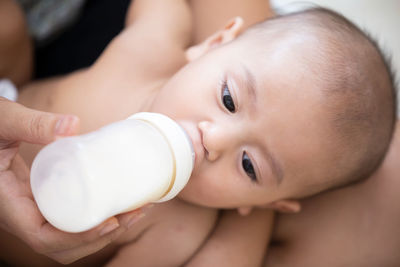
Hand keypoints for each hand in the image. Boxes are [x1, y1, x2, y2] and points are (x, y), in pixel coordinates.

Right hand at [0, 97, 144, 263]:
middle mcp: (22, 214)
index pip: (44, 238)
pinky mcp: (43, 200)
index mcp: (9, 204)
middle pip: (64, 245)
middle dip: (102, 237)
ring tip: (136, 211)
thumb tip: (73, 125)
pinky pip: (69, 220)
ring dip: (104, 232)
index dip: (80, 238)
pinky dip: (95, 218)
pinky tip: (119, 202)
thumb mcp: (4, 121)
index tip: (111, 222)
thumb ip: (31, 123)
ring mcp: (34, 209)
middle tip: (135, 214)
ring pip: (68, 237)